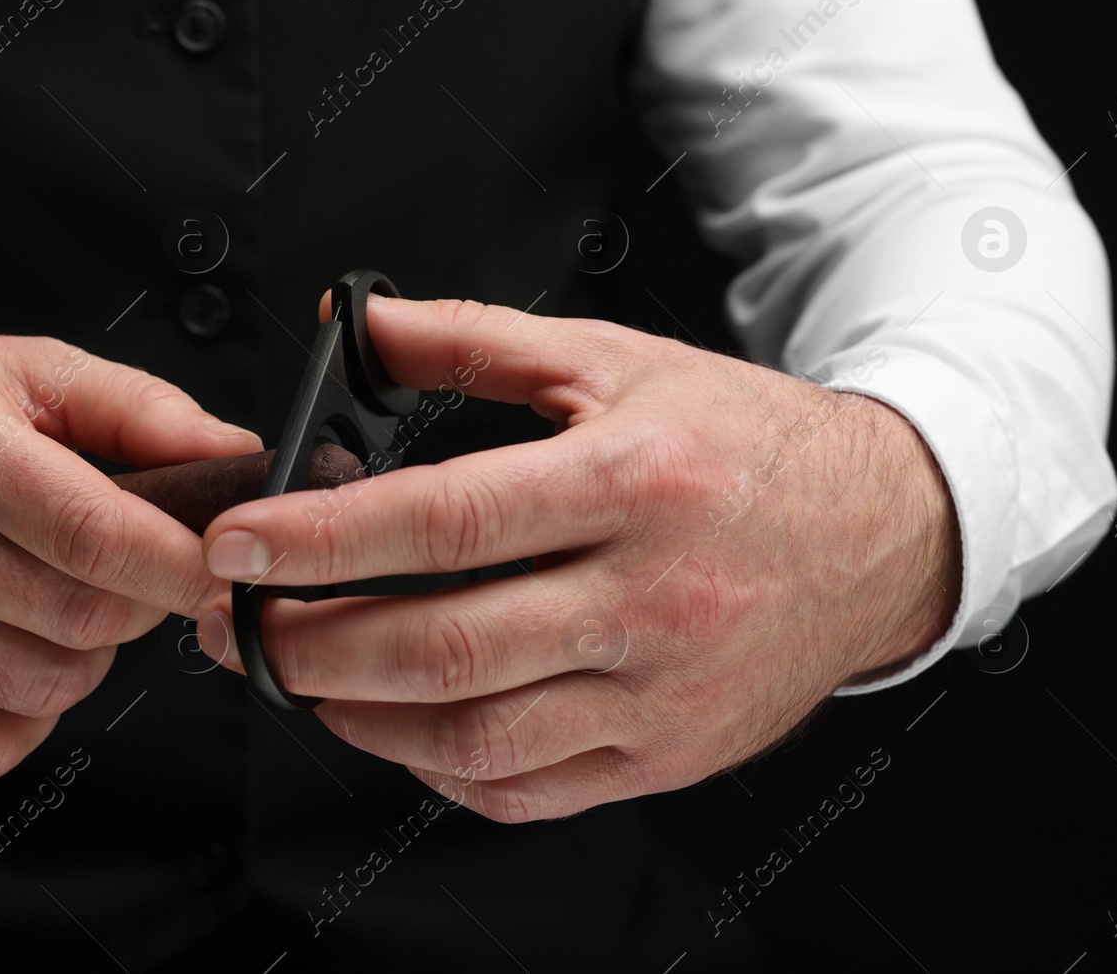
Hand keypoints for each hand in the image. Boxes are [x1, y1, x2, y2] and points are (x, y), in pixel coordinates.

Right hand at [0, 335, 260, 776]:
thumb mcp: (24, 370)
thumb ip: (140, 410)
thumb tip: (236, 456)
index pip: (97, 533)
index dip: (185, 565)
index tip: (225, 568)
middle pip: (82, 619)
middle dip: (141, 604)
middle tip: (136, 570)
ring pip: (47, 686)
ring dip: (89, 656)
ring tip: (66, 599)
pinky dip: (30, 710)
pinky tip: (16, 647)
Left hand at [196, 296, 957, 820]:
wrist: (879, 533)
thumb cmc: (740, 443)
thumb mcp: (617, 359)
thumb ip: (475, 336)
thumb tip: (357, 325)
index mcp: (634, 480)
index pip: (447, 519)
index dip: (321, 539)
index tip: (236, 545)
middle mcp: (652, 596)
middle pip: (446, 646)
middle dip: (309, 646)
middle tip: (238, 626)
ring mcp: (663, 692)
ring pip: (476, 738)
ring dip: (359, 717)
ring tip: (299, 675)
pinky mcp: (668, 755)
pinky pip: (527, 791)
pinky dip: (436, 768)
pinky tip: (396, 723)